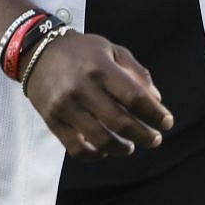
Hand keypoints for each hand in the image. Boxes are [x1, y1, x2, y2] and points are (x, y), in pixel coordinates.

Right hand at [23, 33, 172, 159]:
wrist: (37, 51)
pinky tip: (106, 151)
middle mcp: (82, 88)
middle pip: (120, 122)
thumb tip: (156, 100)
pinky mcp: (52, 121)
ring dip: (122, 149)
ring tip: (131, 146)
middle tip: (155, 139)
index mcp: (100, 68)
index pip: (134, 97)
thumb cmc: (82, 51)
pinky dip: (95, 155)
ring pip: (100, 140)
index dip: (154, 113)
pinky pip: (76, 149)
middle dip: (144, 135)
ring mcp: (65, 107)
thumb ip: (136, 71)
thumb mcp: (111, 49)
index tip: (167, 122)